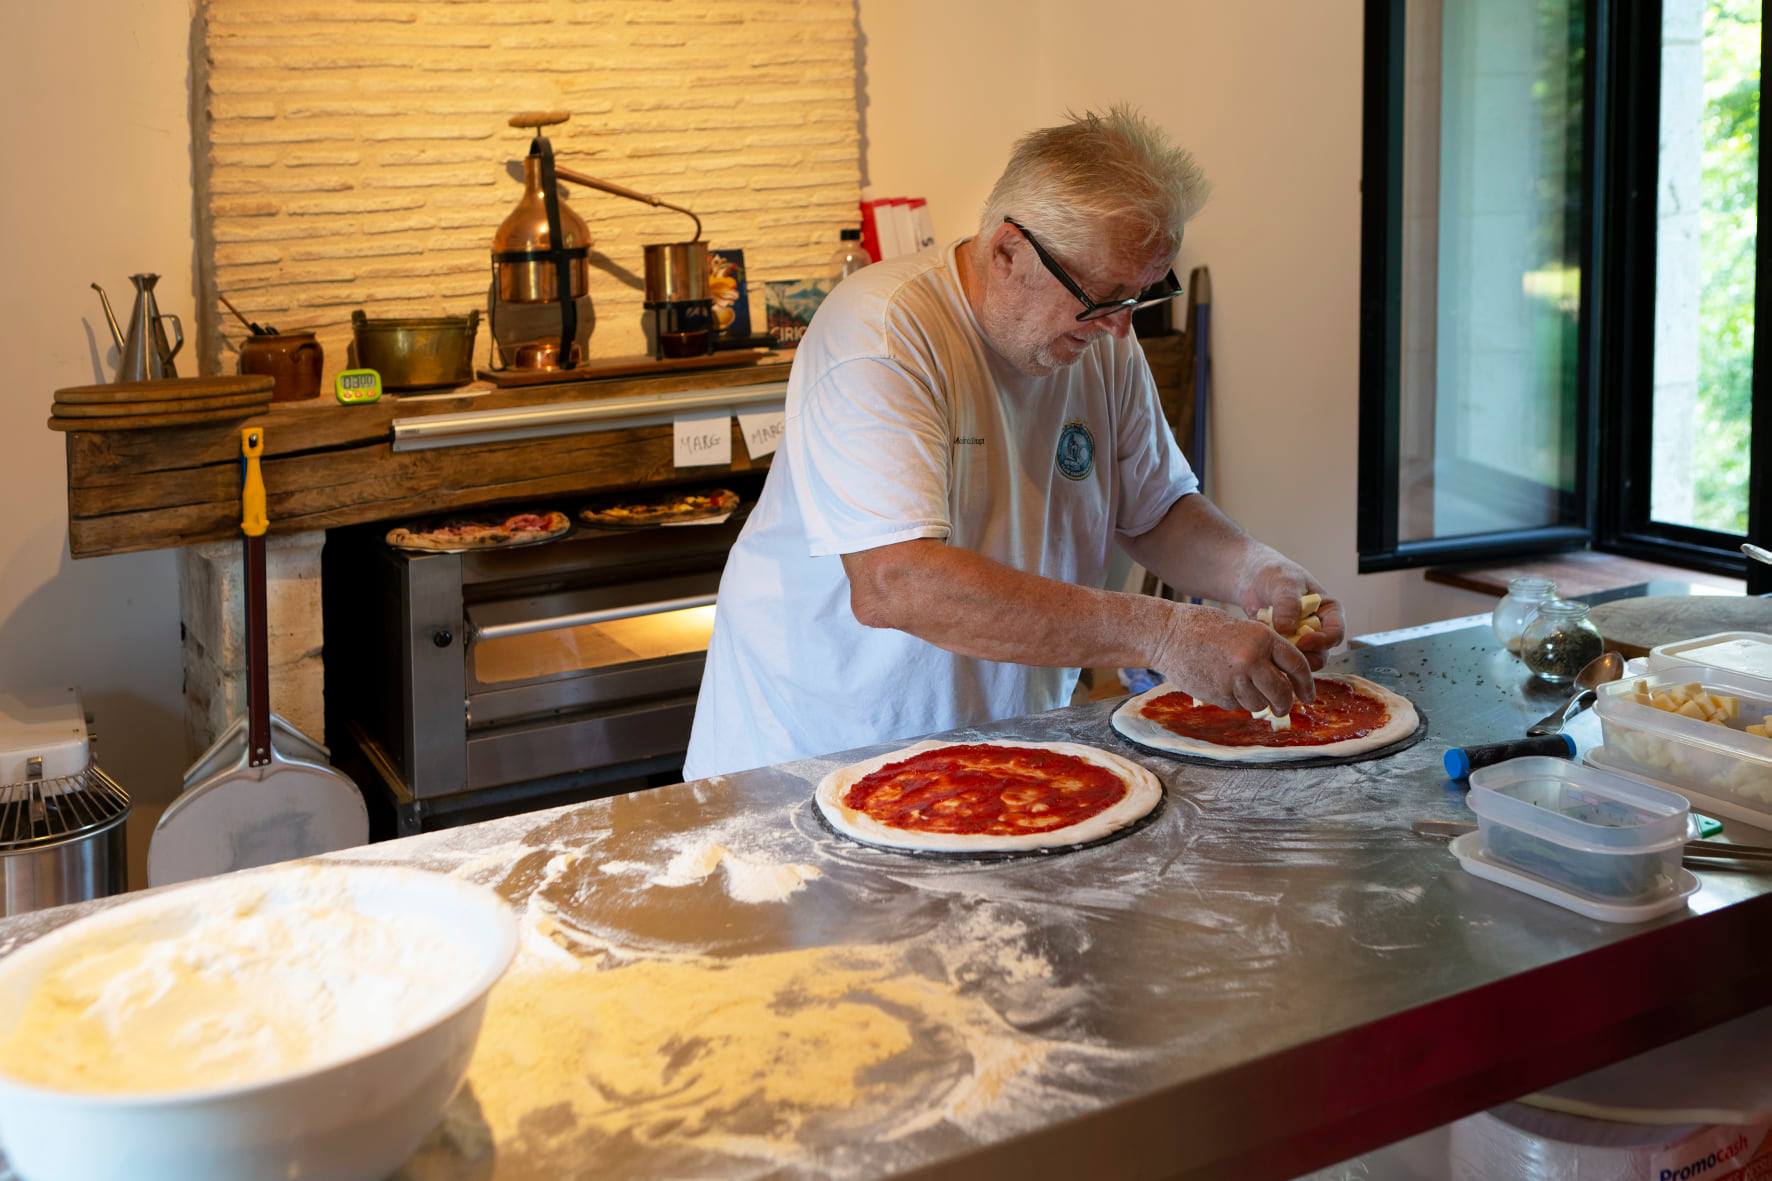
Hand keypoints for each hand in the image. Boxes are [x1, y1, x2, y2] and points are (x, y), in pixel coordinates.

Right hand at [1150, 602, 1315, 714]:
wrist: (1169, 635)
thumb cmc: (1206, 628)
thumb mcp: (1244, 629)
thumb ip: (1266, 651)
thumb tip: (1286, 678)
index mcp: (1263, 638)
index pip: (1298, 666)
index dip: (1307, 684)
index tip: (1308, 695)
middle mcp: (1252, 659)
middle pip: (1282, 693)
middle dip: (1285, 704)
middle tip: (1283, 707)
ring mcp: (1234, 679)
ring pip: (1260, 704)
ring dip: (1258, 703)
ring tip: (1246, 690)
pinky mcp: (1218, 694)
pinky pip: (1237, 706)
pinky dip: (1236, 701)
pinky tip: (1224, 686)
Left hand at [1239, 560, 1344, 671]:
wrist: (1253, 578)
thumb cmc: (1275, 574)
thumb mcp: (1284, 583)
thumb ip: (1288, 603)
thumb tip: (1288, 628)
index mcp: (1329, 611)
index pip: (1336, 633)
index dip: (1323, 641)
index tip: (1303, 641)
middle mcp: (1319, 628)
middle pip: (1321, 653)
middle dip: (1304, 656)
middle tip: (1284, 651)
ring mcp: (1301, 639)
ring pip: (1302, 660)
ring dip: (1287, 659)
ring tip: (1270, 648)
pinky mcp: (1284, 646)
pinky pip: (1283, 660)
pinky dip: (1274, 657)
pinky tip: (1260, 647)